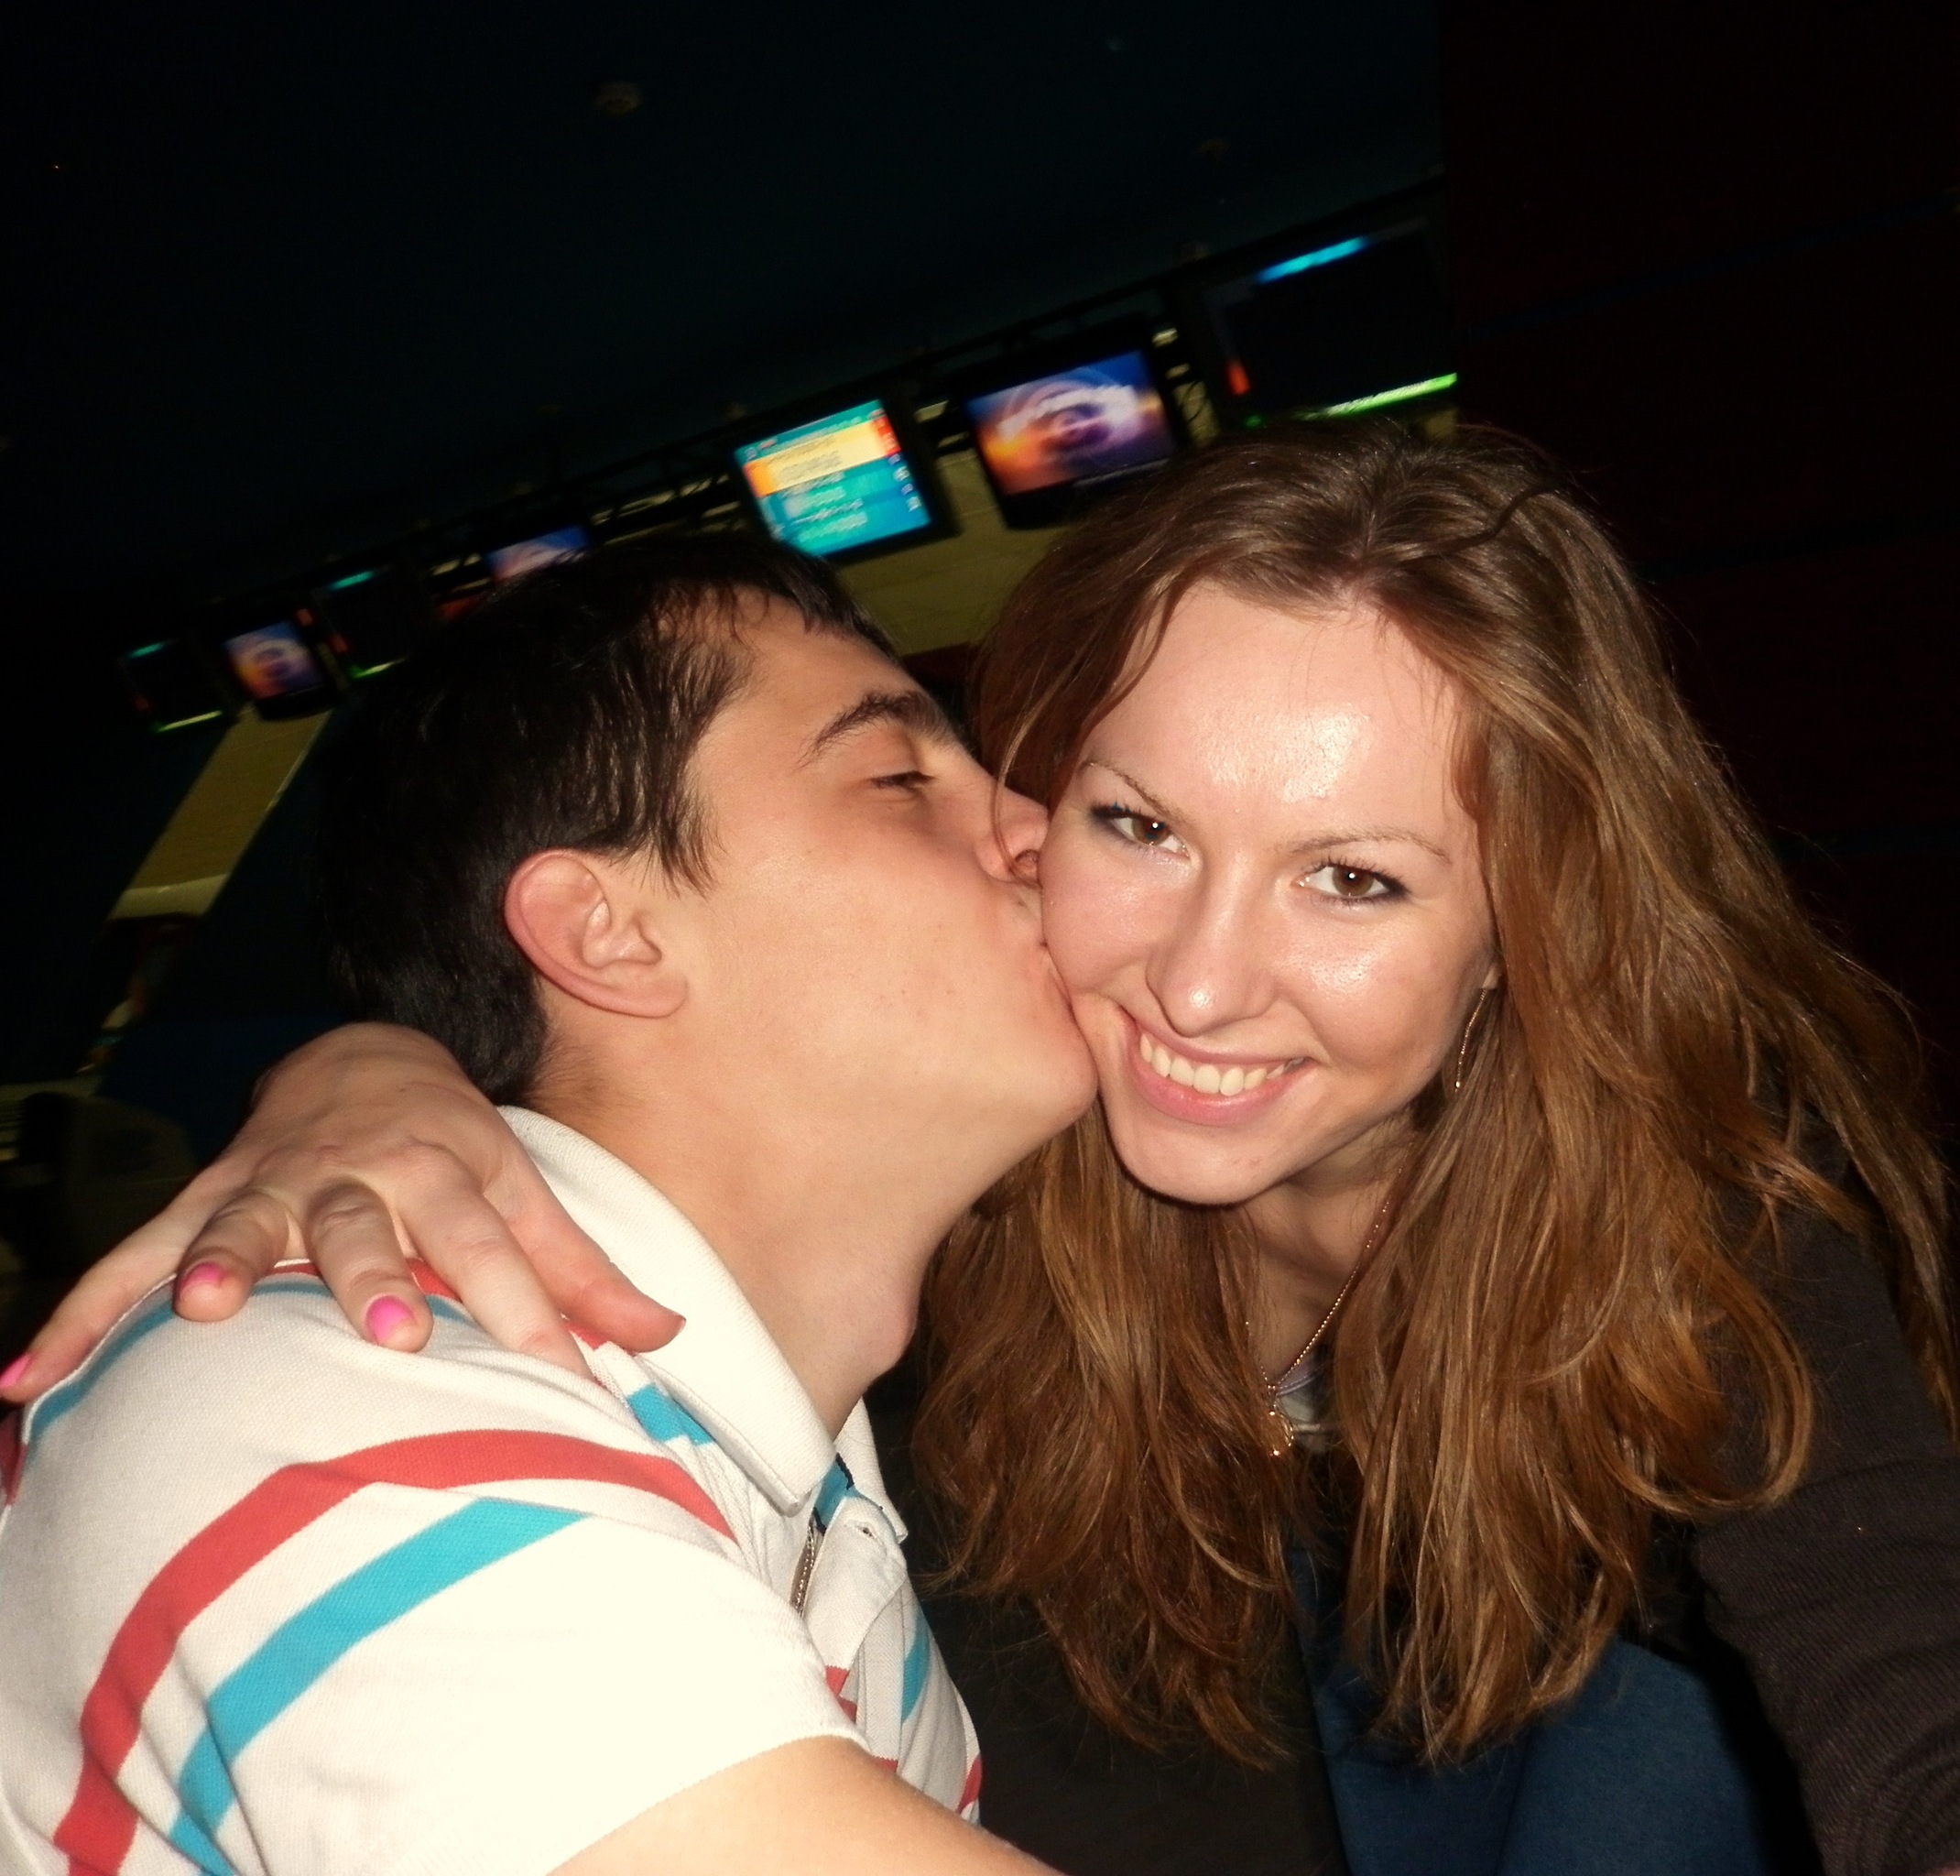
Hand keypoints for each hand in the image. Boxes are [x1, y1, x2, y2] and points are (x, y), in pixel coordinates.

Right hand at [0, 1024, 680, 1399]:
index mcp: (448, 1168)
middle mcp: (358, 1172)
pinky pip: (130, 1260)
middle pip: (369, 1222)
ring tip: (205, 1314)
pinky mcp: (202, 1201)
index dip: (533, 1311)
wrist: (361, 1059)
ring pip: (243, 1220)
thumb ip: (584, 1271)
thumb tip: (668, 1334)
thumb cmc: (455, 1150)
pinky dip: (82, 1315)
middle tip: (391, 1327)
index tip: (568, 1381)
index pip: (498, 1245)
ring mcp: (270, 1185)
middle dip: (377, 1272)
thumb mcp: (524, 1192)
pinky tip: (25, 1385)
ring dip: (222, 1263)